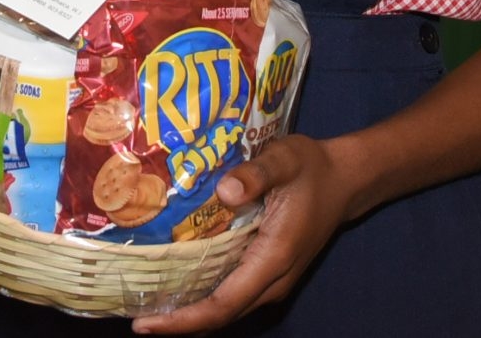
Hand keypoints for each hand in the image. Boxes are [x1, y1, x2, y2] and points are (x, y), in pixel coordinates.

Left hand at [130, 135, 359, 333]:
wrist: (344, 180)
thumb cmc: (310, 168)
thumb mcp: (284, 160)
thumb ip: (256, 174)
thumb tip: (225, 192)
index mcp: (274, 257)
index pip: (224, 304)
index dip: (185, 320)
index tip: (147, 325)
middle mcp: (274, 279)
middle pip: (222, 315)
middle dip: (179, 322)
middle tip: (136, 318)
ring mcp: (274, 279)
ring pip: (228, 309)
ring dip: (191, 314)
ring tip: (148, 306)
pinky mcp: (270, 272)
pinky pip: (234, 296)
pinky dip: (206, 300)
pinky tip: (178, 288)